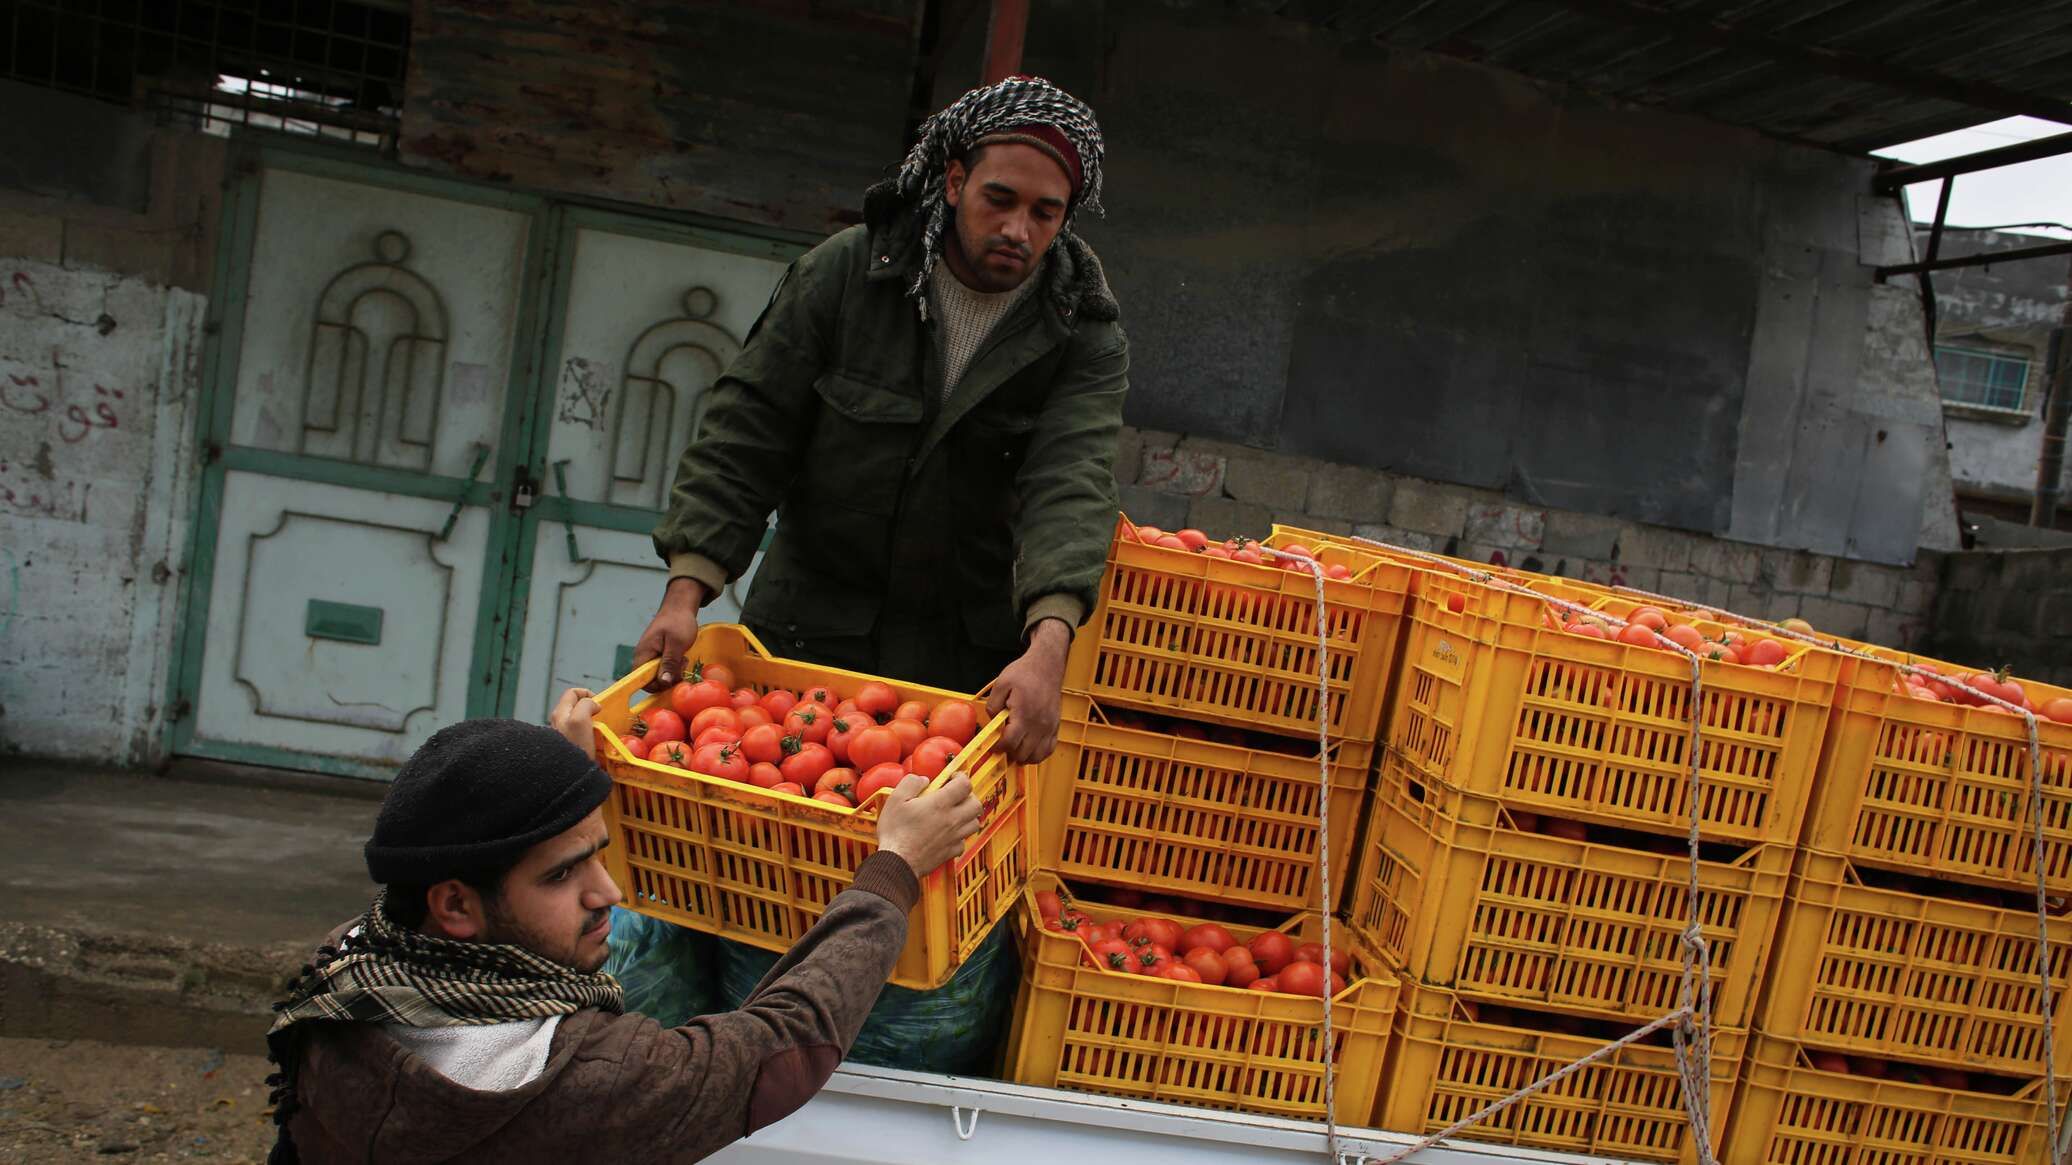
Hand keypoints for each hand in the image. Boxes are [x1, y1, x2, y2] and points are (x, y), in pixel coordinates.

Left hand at [550, 687, 602, 759]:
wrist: (566, 777)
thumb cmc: (572, 750)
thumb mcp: (579, 720)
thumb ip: (586, 705)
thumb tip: (593, 704)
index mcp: (560, 713)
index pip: (573, 693)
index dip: (588, 694)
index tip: (599, 705)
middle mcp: (558, 723)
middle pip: (576, 707)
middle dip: (590, 710)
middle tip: (601, 719)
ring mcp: (562, 736)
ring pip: (578, 722)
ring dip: (591, 724)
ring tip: (599, 733)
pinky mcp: (567, 748)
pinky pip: (580, 736)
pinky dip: (589, 737)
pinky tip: (594, 746)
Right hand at [633, 577, 706, 691]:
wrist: (679, 607)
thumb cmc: (678, 621)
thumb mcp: (677, 644)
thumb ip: (669, 663)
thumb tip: (663, 682)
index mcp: (643, 655)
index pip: (642, 682)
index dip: (657, 685)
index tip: (673, 676)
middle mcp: (643, 658)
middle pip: (652, 681)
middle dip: (669, 678)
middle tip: (681, 664)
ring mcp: (650, 657)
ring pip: (660, 676)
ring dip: (673, 672)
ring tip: (682, 658)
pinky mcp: (658, 655)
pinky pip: (664, 669)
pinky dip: (674, 667)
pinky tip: (681, 657)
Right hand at [876, 772, 983, 875]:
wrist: (896, 861)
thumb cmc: (895, 832)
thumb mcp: (896, 799)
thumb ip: (911, 783)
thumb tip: (922, 780)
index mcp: (940, 804)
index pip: (964, 785)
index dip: (960, 777)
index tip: (952, 777)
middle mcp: (952, 820)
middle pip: (976, 804)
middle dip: (969, 796)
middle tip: (956, 794)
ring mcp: (953, 837)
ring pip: (974, 823)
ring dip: (968, 815)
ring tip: (955, 812)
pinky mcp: (950, 852)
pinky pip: (964, 841)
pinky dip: (960, 835)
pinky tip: (949, 833)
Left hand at [986, 619, 1070, 763]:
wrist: (1046, 666)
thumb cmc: (1025, 673)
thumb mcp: (1001, 683)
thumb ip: (993, 705)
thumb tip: (992, 723)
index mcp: (1024, 713)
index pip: (1010, 742)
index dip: (999, 747)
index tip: (994, 745)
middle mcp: (1039, 723)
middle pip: (1023, 753)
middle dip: (1009, 752)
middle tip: (1003, 743)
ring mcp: (1049, 727)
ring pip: (1036, 756)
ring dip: (1023, 756)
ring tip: (1015, 746)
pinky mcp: (1055, 727)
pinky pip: (1048, 750)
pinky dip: (1038, 754)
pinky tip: (1029, 747)